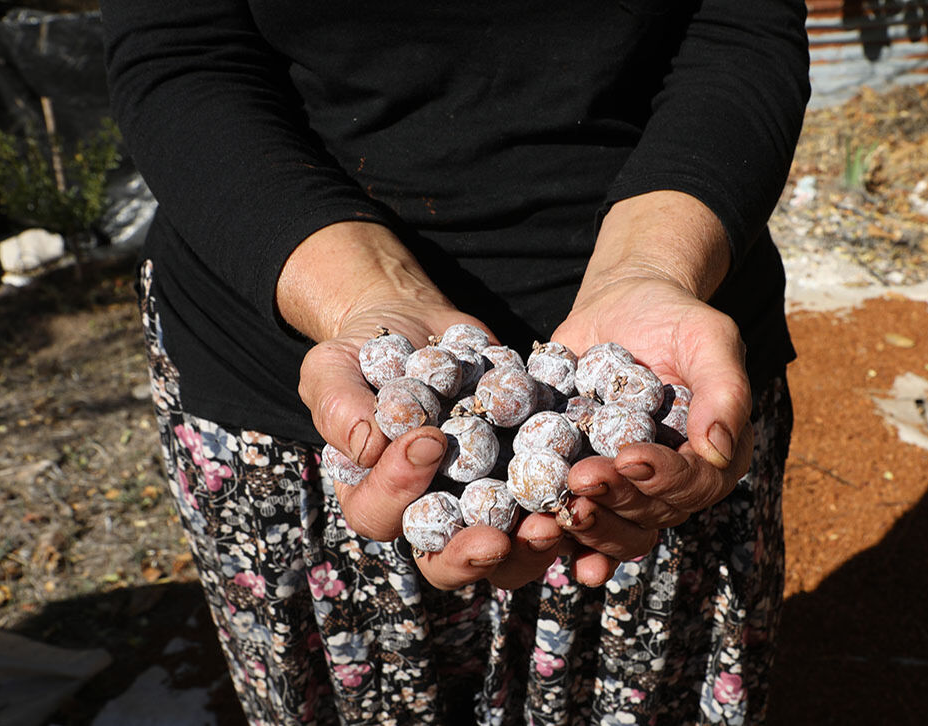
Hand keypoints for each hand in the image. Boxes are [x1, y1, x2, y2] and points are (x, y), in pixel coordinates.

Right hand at [281, 222, 574, 589]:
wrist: (418, 330)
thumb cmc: (361, 353)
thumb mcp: (333, 369)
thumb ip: (340, 407)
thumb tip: (368, 445)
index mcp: (376, 497)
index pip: (381, 514)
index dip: (401, 490)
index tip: (429, 441)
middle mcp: (430, 512)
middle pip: (448, 558)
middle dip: (475, 554)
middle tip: (500, 539)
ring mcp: (483, 499)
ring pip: (509, 547)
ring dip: (534, 543)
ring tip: (556, 517)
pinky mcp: (526, 475)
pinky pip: (553, 500)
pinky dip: (576, 500)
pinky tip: (594, 482)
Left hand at [547, 191, 754, 579]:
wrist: (621, 306)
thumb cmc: (673, 318)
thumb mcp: (708, 338)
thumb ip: (724, 390)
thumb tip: (718, 451)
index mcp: (711, 454)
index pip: (694, 482)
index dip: (663, 477)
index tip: (629, 458)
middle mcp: (671, 480)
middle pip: (650, 512)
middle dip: (616, 498)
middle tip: (581, 478)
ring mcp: (626, 484)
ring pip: (614, 524)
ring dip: (587, 525)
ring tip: (557, 508)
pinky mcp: (584, 477)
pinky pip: (577, 514)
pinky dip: (561, 535)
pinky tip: (539, 535)